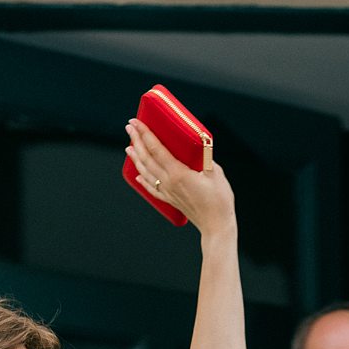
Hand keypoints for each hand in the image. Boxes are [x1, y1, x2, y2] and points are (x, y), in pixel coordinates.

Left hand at [125, 118, 235, 241]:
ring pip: (146, 172)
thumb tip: (201, 145)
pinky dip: (144, 181)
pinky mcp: (171, 200)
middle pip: (147, 158)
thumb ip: (206, 157)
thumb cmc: (219, 201)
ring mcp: (168, 192)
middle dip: (136, 141)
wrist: (216, 226)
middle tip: (129, 127)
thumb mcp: (216, 173)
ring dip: (136, 159)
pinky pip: (153, 189)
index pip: (156, 149)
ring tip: (128, 147)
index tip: (136, 122)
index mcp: (178, 173)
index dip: (145, 134)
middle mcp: (169, 182)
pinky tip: (138, 176)